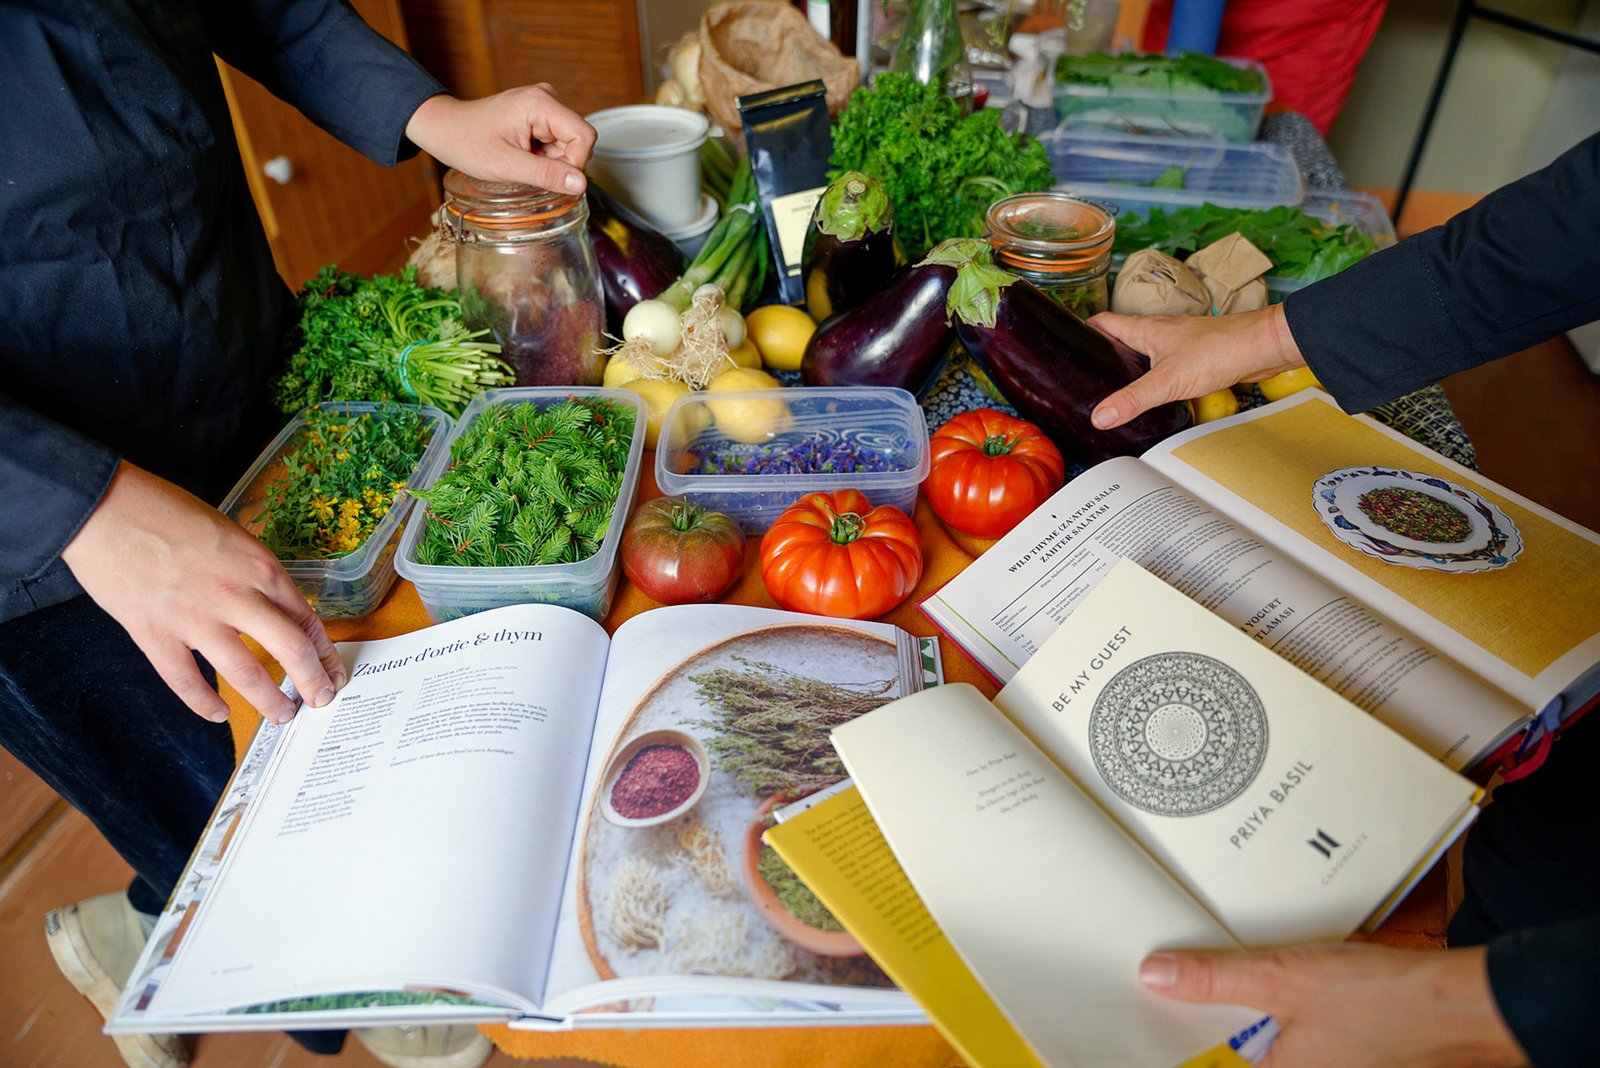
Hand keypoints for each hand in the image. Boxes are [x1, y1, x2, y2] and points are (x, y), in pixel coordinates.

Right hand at [61, 462, 344, 724]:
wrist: (105, 508)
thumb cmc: (167, 511)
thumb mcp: (231, 535)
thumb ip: (254, 574)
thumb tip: (274, 609)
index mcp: (261, 568)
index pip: (307, 620)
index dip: (325, 653)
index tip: (333, 672)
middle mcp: (237, 596)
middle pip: (291, 650)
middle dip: (312, 682)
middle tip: (319, 702)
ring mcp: (196, 619)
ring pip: (246, 674)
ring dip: (269, 701)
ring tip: (282, 716)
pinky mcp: (155, 635)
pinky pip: (187, 682)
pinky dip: (205, 705)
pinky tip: (220, 715)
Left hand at [405, 84, 597, 194]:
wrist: (446, 130)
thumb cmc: (467, 142)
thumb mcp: (506, 165)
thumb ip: (546, 175)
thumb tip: (581, 185)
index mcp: (540, 103)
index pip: (584, 136)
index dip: (574, 164)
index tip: (548, 176)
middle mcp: (546, 97)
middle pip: (578, 141)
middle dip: (559, 163)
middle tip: (526, 165)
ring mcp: (544, 104)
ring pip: (569, 144)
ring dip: (549, 161)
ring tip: (520, 158)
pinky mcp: (541, 114)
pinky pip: (558, 142)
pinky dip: (543, 156)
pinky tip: (522, 153)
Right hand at [1087, 304, 1304, 429]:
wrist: (1262, 347)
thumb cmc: (1220, 350)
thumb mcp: (1167, 381)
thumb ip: (1132, 400)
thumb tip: (1099, 416)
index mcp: (1145, 329)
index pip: (1104, 321)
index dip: (1084, 329)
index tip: (1067, 341)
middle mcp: (1160, 332)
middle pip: (1122, 337)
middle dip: (1103, 351)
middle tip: (1086, 372)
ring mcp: (1178, 343)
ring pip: (1144, 351)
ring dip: (1129, 364)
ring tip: (1114, 385)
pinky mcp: (1195, 356)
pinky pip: (1164, 363)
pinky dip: (1153, 375)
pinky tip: (1154, 392)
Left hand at [1139, 942, 1527, 1066]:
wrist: (1464, 1005)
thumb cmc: (1388, 1003)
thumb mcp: (1284, 978)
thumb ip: (1217, 979)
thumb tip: (1158, 976)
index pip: (1210, 1067)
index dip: (1182, 1047)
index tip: (1147, 1025)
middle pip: (1232, 1055)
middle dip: (1208, 1025)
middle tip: (1171, 987)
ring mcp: (1323, 1067)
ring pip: (1260, 1045)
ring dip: (1240, 1016)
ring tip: (1210, 979)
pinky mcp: (1341, 1055)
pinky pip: (1286, 1037)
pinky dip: (1270, 1013)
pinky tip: (1265, 982)